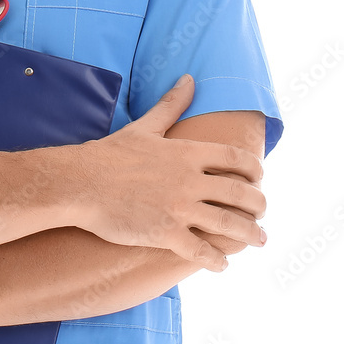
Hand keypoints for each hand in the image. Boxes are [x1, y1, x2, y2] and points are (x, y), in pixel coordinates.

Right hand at [70, 74, 265, 271]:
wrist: (80, 183)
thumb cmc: (110, 154)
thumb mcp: (144, 126)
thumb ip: (171, 104)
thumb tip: (189, 79)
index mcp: (186, 153)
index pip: (236, 158)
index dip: (255, 169)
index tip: (259, 178)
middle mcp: (189, 180)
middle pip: (241, 193)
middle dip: (260, 204)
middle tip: (263, 213)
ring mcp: (178, 208)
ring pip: (229, 224)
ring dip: (250, 234)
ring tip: (258, 240)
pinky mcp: (165, 233)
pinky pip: (201, 251)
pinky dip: (216, 260)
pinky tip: (222, 264)